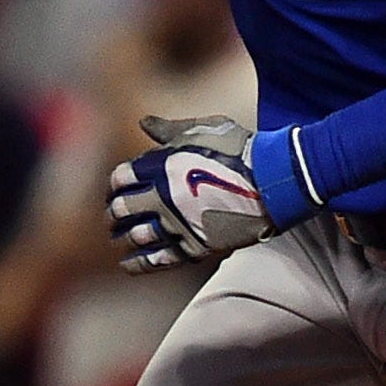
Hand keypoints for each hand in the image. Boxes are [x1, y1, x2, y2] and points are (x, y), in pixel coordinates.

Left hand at [107, 114, 272, 270]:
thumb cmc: (239, 149)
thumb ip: (169, 129)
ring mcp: (179, 224)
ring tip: (117, 239)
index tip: (116, 189)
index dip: (115, 185)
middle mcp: (164, 197)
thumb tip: (143, 122)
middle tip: (112, 216)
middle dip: (113, 213)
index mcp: (162, 166)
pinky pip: (158, 260)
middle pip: (122, 209)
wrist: (273, 181)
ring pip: (136, 236)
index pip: (121, 178)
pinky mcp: (195, 246)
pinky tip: (127, 264)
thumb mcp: (203, 129)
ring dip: (121, 238)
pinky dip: (138, 263)